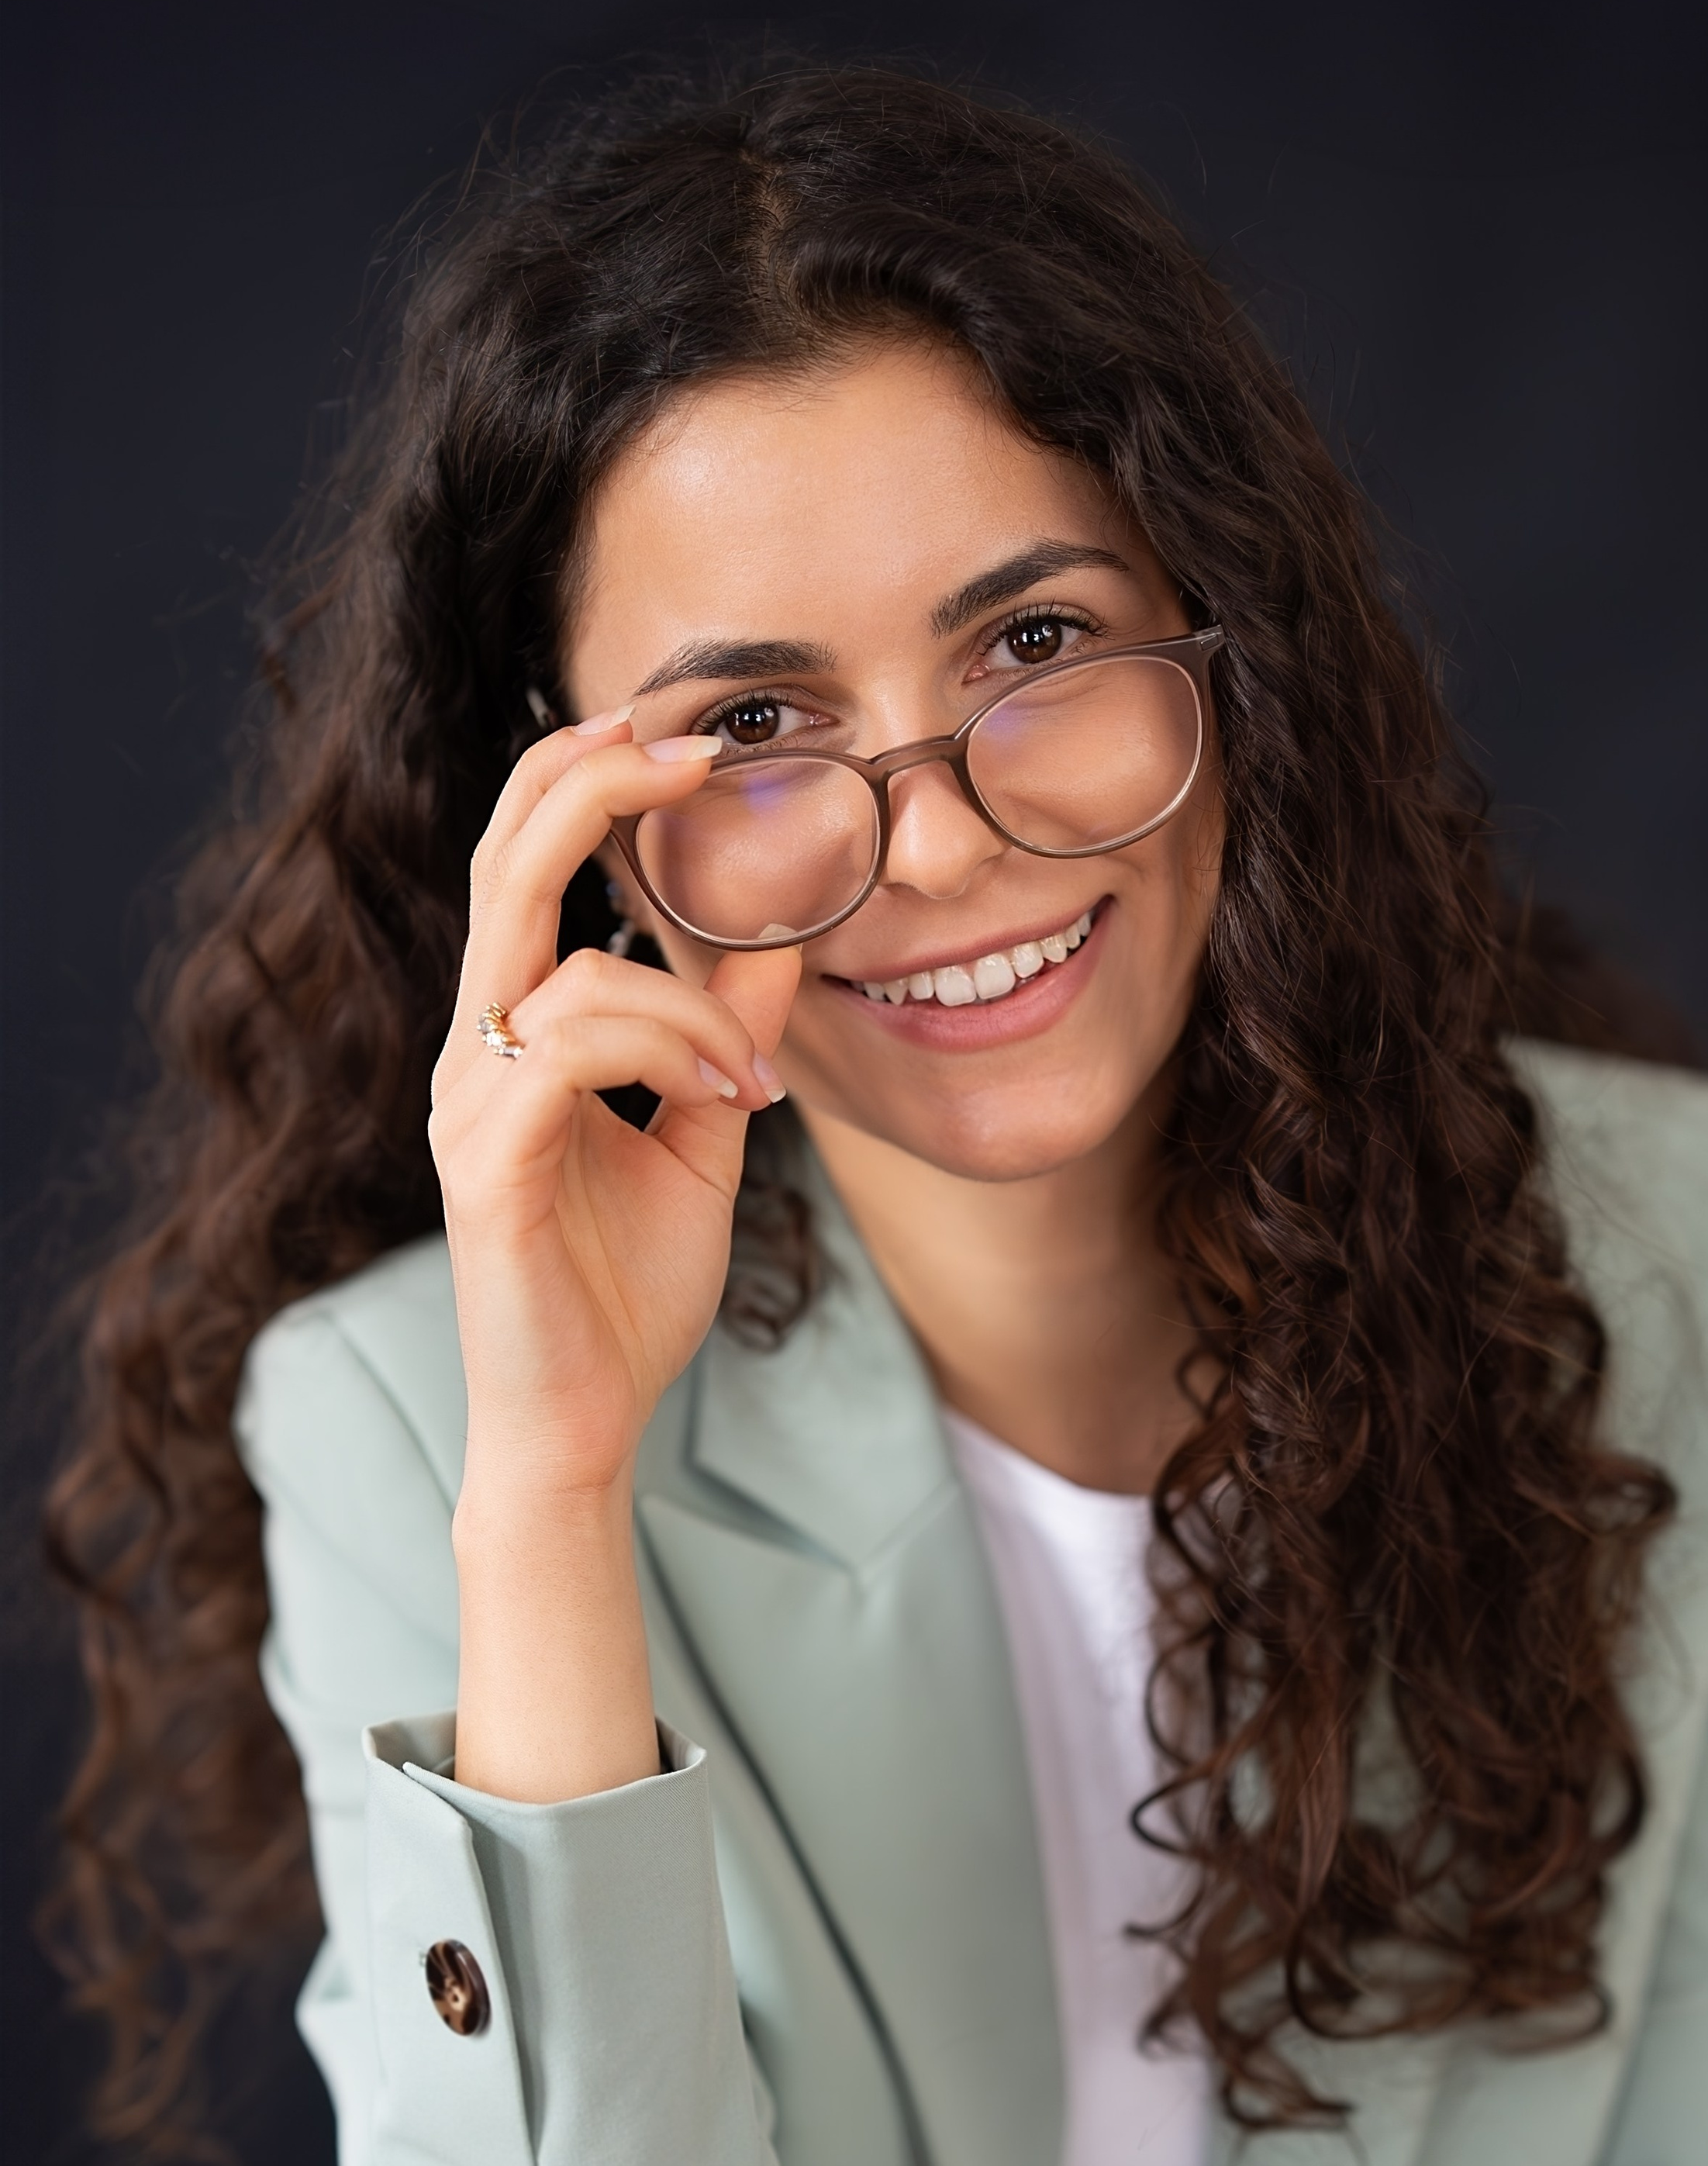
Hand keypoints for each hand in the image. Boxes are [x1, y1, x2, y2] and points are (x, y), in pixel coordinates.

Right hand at [432, 713, 803, 1799]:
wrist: (578, 1425)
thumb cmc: (622, 1297)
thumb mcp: (701, 1140)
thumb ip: (724, 1038)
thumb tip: (779, 944)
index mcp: (515, 1034)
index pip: (522, 864)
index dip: (582, 780)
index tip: (677, 740)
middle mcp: (475, 1052)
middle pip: (501, 862)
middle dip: (589, 783)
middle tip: (688, 749)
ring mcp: (471, 1104)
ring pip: (563, 967)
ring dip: (687, 1001)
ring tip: (754, 1075)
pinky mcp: (487, 1163)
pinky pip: (570, 1051)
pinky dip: (667, 1050)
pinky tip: (731, 1099)